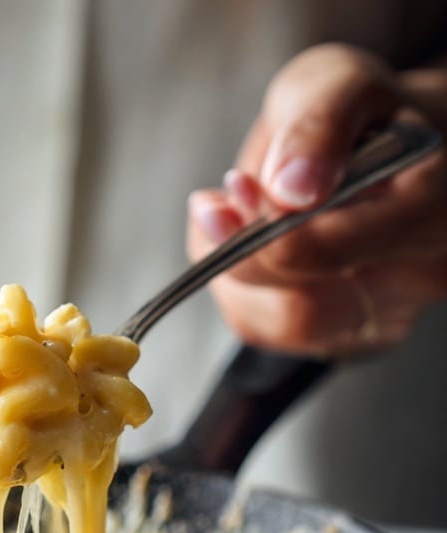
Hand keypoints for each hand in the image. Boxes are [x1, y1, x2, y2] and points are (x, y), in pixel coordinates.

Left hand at [186, 44, 446, 357]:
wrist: (402, 149)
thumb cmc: (373, 116)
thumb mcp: (341, 83)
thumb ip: (318, 125)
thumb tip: (289, 190)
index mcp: (435, 205)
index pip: (330, 252)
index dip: (261, 231)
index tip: (230, 190)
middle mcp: (422, 275)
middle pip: (303, 308)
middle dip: (243, 256)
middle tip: (218, 205)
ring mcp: (392, 316)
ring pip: (281, 328)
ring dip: (238, 275)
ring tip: (239, 219)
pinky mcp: (355, 338)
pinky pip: (274, 335)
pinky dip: (245, 292)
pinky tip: (254, 249)